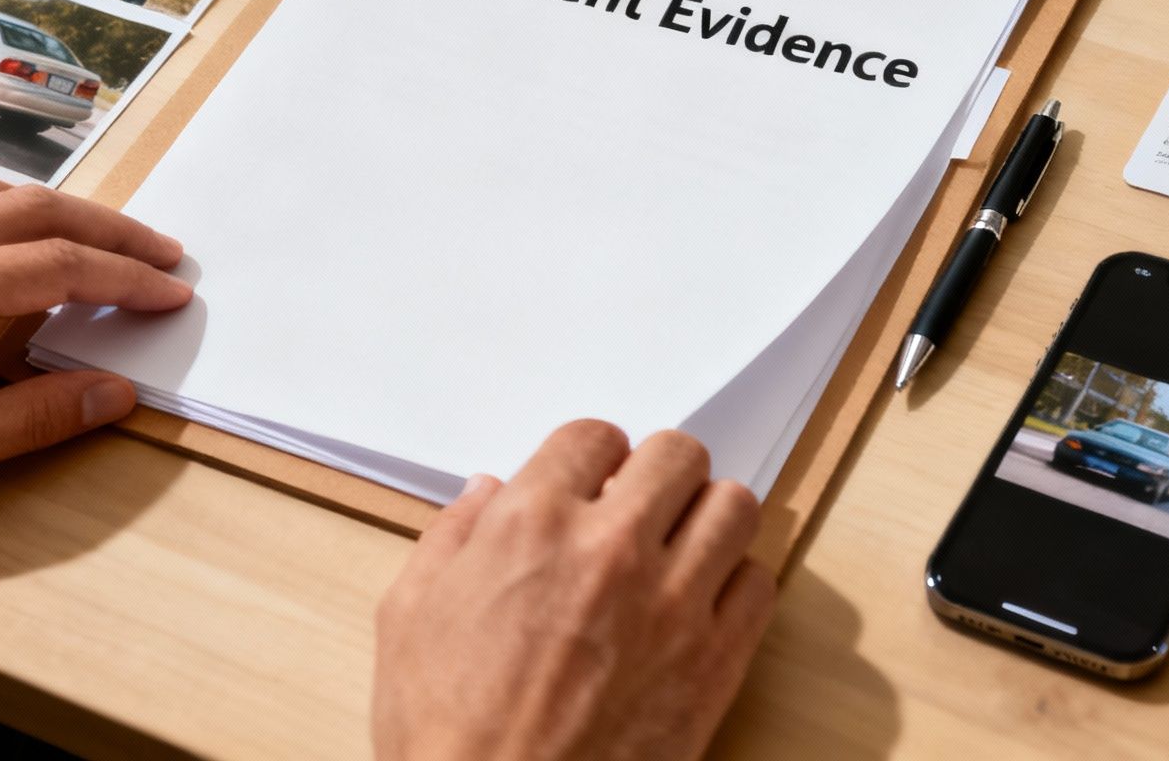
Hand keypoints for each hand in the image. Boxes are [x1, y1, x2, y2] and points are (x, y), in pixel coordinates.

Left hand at [0, 175, 190, 538]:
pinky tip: (8, 242)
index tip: (169, 292)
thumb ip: (31, 418)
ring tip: (97, 240)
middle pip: (33, 208)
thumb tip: (110, 395)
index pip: (56, 265)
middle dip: (108, 228)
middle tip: (159, 253)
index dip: (125, 278)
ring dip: (52, 210)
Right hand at [373, 421, 775, 760]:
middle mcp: (612, 548)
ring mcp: (673, 603)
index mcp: (533, 525)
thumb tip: (484, 494)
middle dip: (657, 472)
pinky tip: (700, 604)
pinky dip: (735, 583)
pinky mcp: (715, 661)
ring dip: (706, 517)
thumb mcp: (410, 617)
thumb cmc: (447, 733)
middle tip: (640, 505)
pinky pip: (758, 584)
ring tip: (679, 547)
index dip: (591, 458)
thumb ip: (452, 538)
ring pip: (733, 507)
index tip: (590, 482)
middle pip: (678, 454)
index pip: (594, 436)